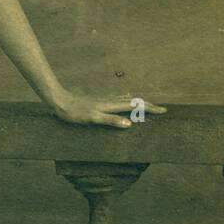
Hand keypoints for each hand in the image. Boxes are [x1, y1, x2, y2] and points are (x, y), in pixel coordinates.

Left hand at [49, 90, 167, 128]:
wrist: (60, 101)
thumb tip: (130, 124)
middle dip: (149, 105)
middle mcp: (111, 100)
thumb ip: (111, 121)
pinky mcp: (99, 100)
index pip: (136, 106)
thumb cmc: (75, 113)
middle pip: (135, 101)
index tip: (163, 112)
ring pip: (127, 99)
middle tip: (162, 110)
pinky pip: (118, 99)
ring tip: (149, 106)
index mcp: (112, 105)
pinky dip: (128, 100)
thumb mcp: (93, 119)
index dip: (150, 109)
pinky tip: (126, 99)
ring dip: (140, 102)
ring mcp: (105, 99)